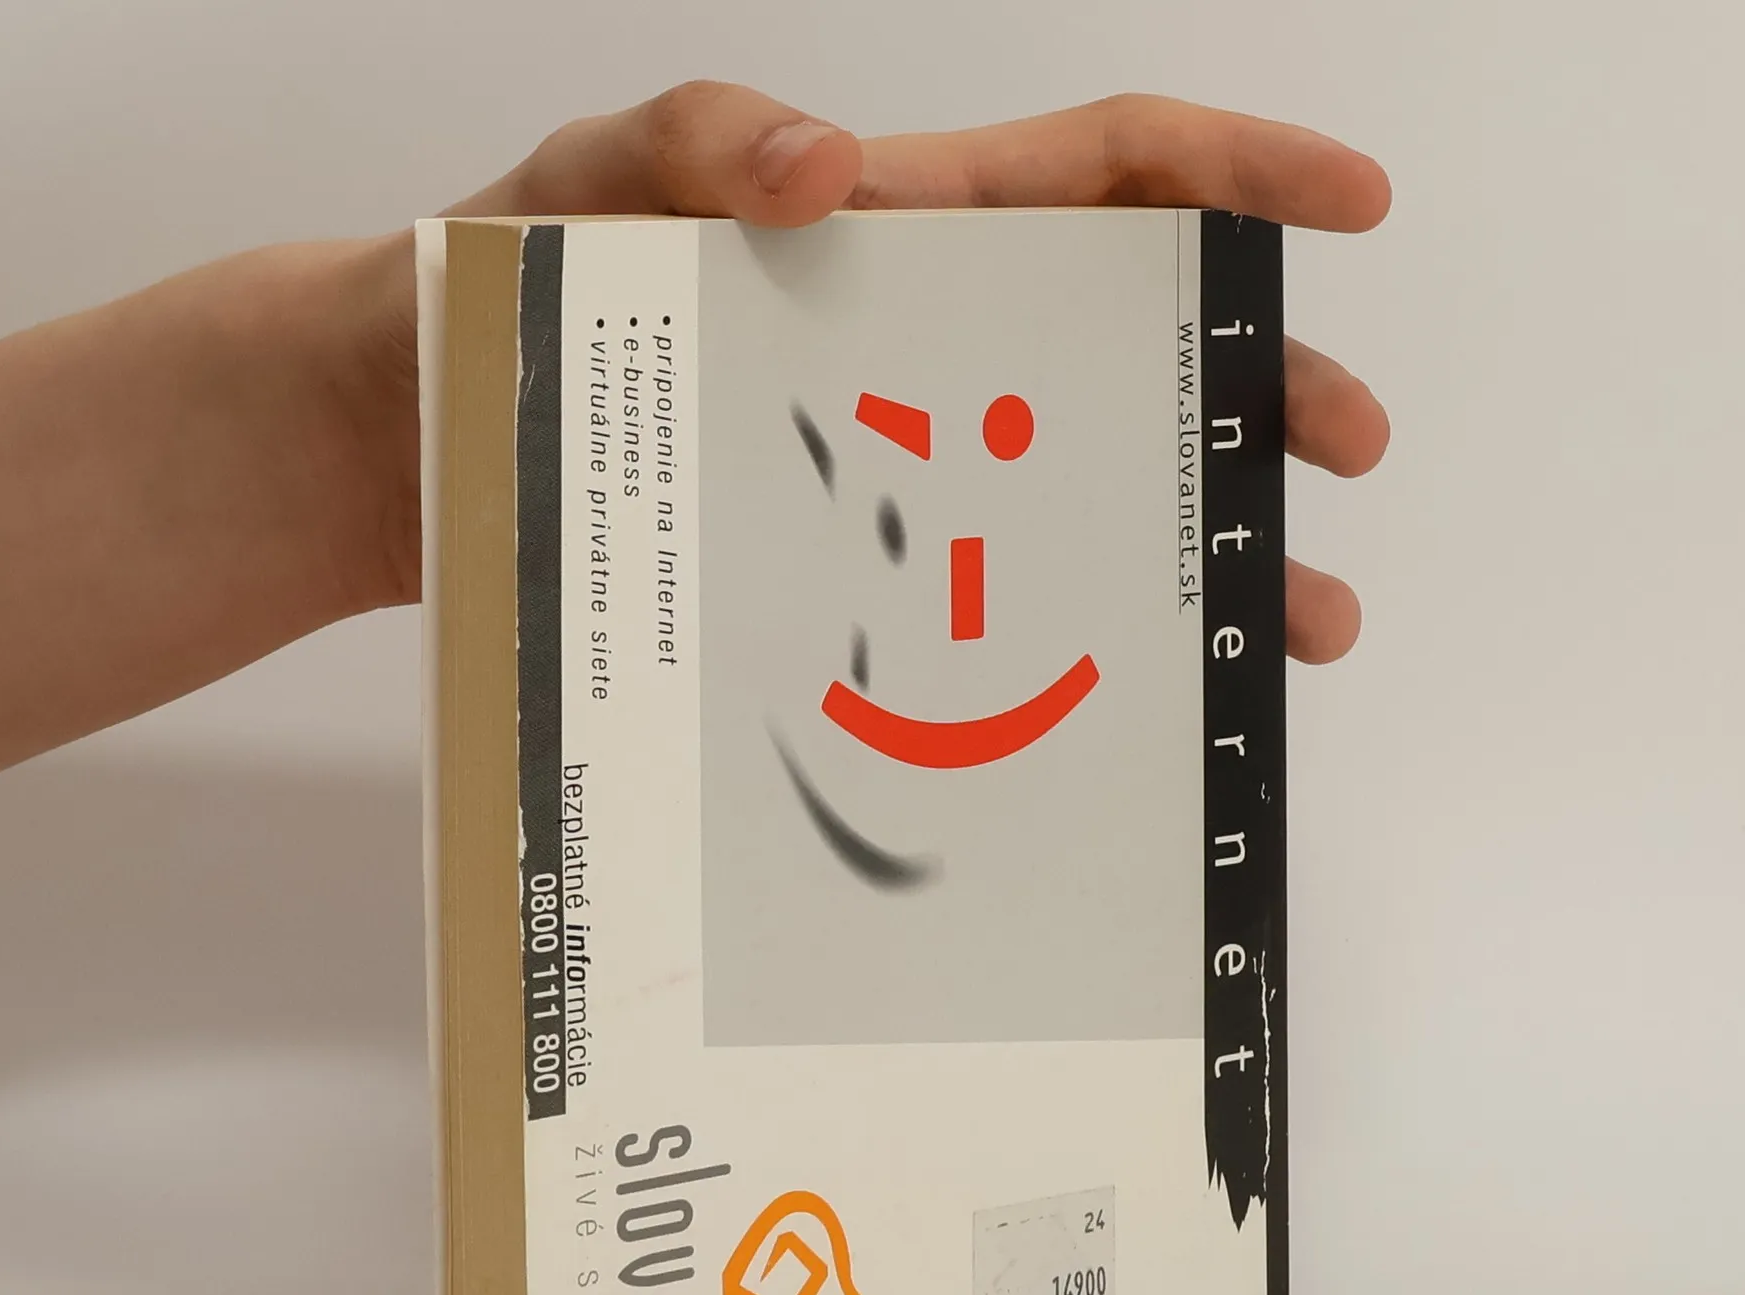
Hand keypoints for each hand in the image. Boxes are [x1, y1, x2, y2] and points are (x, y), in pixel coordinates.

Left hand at [399, 83, 1390, 663]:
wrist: (394, 452)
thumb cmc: (483, 300)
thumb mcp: (581, 187)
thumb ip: (695, 147)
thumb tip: (834, 169)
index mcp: (899, 230)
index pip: (1104, 173)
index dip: (1238, 176)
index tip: (1350, 206)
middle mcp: (919, 346)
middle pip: (1138, 347)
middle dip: (1259, 387)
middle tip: (1340, 455)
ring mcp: (888, 460)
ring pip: (1082, 490)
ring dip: (1197, 546)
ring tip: (1290, 622)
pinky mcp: (839, 561)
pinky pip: (983, 586)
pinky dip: (1065, 634)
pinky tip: (1115, 697)